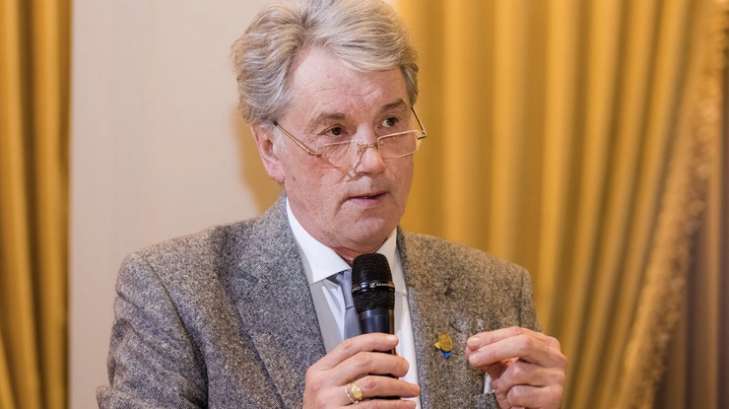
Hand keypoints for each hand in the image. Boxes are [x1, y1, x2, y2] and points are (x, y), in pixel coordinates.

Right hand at [303, 333, 419, 407]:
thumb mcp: (327, 388)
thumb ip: (347, 372)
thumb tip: (385, 359)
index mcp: (318, 371)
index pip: (349, 346)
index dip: (374, 340)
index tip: (393, 340)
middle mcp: (322, 384)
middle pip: (364, 361)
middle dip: (391, 362)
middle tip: (404, 368)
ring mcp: (330, 402)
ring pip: (373, 384)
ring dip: (398, 386)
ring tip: (411, 389)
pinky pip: (375, 407)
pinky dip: (395, 404)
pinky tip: (405, 404)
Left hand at [465, 327, 565, 408]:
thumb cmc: (521, 389)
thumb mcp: (504, 368)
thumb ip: (490, 356)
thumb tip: (471, 347)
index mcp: (546, 344)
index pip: (517, 332)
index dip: (492, 337)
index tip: (471, 344)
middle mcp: (556, 358)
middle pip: (523, 344)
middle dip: (493, 351)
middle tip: (473, 360)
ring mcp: (557, 378)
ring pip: (517, 371)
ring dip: (502, 383)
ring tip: (505, 391)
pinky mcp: (553, 398)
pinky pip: (519, 393)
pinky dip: (510, 399)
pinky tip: (516, 403)